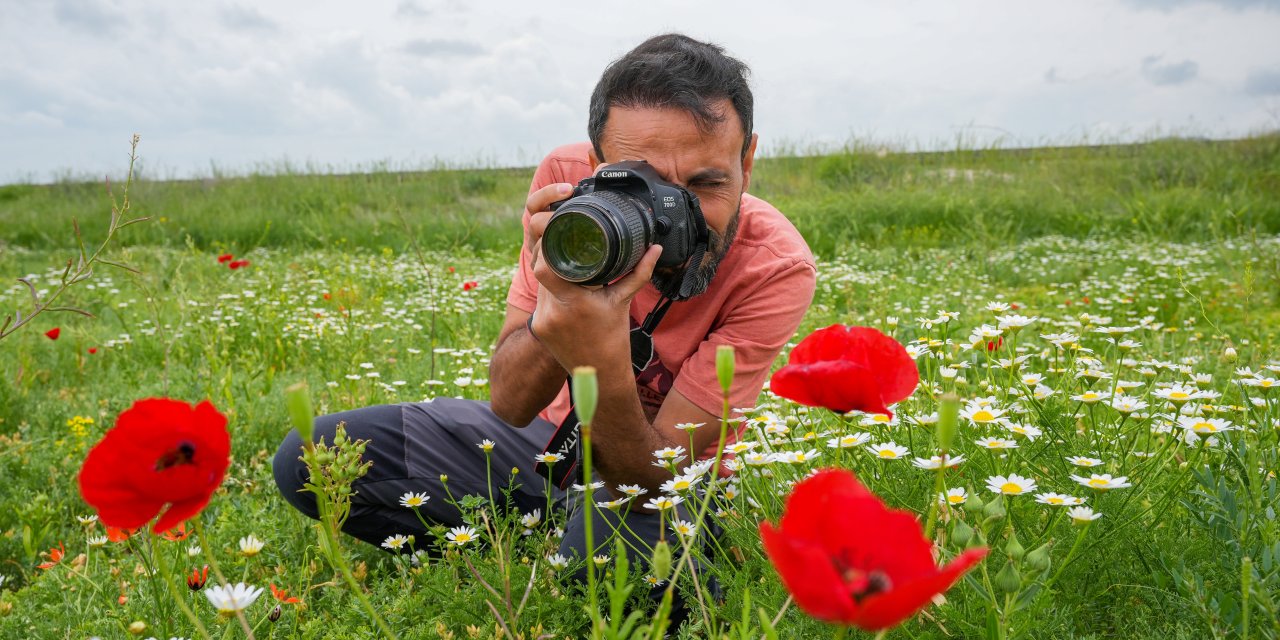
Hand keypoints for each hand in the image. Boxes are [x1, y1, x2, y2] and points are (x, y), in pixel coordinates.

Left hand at [524, 182, 662, 369]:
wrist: (600, 374)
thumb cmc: (614, 339)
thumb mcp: (624, 301)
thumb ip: (639, 272)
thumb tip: (654, 248)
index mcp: (574, 303)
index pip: (544, 266)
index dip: (548, 248)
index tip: (562, 239)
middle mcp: (553, 312)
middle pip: (539, 270)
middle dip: (550, 256)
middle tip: (565, 247)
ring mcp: (542, 321)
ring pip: (537, 283)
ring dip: (549, 271)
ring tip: (567, 266)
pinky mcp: (538, 326)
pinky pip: (540, 298)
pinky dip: (550, 289)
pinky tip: (563, 287)